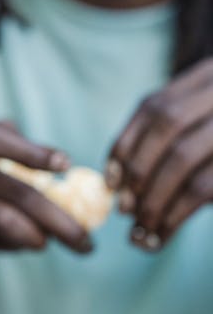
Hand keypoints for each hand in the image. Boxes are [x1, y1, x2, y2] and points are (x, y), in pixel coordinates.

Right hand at [0, 114, 93, 258]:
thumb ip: (10, 148)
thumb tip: (66, 175)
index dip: (33, 153)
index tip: (65, 165)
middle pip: (13, 189)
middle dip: (57, 217)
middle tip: (86, 239)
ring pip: (2, 218)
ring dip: (37, 236)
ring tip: (55, 244)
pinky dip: (12, 244)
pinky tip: (25, 244)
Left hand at [105, 59, 212, 250]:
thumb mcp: (196, 131)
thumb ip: (159, 142)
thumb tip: (113, 184)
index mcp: (207, 78)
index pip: (153, 107)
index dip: (125, 145)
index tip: (110, 182)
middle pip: (168, 126)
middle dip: (138, 171)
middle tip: (124, 210)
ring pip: (183, 157)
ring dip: (153, 200)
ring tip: (140, 232)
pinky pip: (202, 188)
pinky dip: (174, 215)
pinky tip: (161, 235)